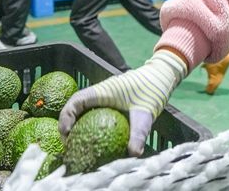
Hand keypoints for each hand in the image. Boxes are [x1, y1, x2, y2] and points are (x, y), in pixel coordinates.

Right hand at [58, 49, 187, 155]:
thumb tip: (134, 154)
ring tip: (79, 146)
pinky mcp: (111, 102)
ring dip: (78, 126)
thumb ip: (139, 133)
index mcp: (102, 91)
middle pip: (75, 108)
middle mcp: (100, 93)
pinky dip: (91, 125)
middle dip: (68, 126)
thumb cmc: (152, 89)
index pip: (76, 101)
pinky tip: (97, 142)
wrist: (162, 75)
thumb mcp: (145, 113)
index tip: (66, 135)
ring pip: (84, 110)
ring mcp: (105, 97)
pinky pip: (95, 113)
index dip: (66, 117)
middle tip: (69, 146)